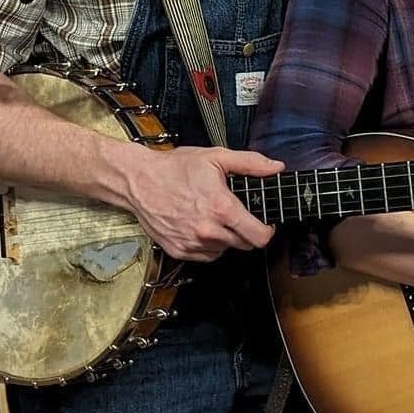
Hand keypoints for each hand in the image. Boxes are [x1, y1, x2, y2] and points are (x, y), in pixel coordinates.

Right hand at [121, 146, 282, 260]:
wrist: (138, 180)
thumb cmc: (174, 168)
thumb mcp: (216, 157)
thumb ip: (250, 163)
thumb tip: (275, 168)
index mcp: (222, 209)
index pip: (259, 237)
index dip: (267, 230)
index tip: (264, 222)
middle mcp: (208, 231)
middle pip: (245, 245)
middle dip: (245, 231)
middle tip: (236, 214)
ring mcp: (193, 243)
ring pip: (225, 250)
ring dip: (226, 237)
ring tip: (213, 216)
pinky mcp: (179, 251)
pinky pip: (206, 255)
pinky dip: (208, 244)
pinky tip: (200, 225)